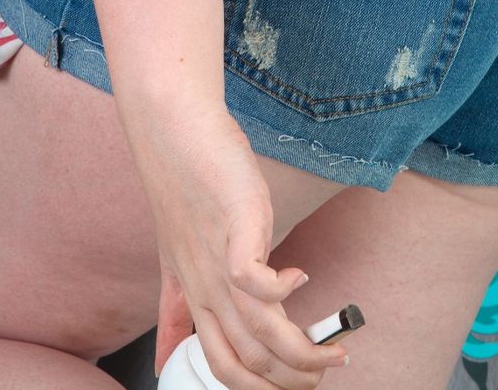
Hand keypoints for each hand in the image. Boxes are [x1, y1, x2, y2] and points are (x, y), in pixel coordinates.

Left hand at [123, 107, 349, 387]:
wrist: (173, 133)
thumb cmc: (182, 189)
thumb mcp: (174, 260)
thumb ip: (173, 309)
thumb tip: (164, 358)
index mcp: (197, 300)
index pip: (226, 369)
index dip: (262, 389)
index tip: (294, 385)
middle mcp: (207, 289)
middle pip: (251, 361)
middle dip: (295, 379)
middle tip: (327, 373)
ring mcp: (219, 263)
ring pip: (263, 332)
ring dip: (305, 351)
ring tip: (333, 351)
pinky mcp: (236, 230)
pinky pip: (257, 281)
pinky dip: (284, 289)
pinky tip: (300, 275)